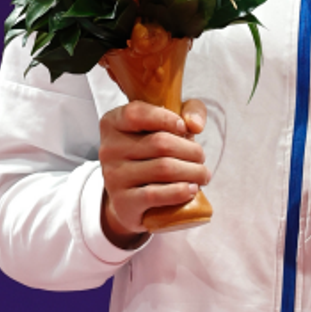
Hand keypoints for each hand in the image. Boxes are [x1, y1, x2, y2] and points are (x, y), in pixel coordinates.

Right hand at [99, 99, 208, 248]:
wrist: (133, 196)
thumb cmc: (155, 152)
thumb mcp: (171, 123)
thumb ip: (190, 109)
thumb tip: (195, 125)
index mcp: (114, 123)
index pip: (136, 113)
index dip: (166, 118)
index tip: (184, 128)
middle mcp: (109, 149)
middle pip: (161, 143)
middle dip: (192, 151)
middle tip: (200, 158)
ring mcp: (113, 177)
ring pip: (164, 168)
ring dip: (194, 172)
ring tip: (202, 174)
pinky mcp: (122, 201)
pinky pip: (156, 194)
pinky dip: (181, 191)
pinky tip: (192, 189)